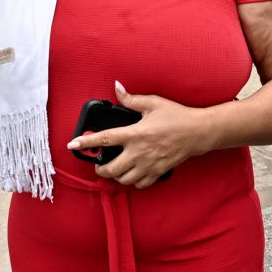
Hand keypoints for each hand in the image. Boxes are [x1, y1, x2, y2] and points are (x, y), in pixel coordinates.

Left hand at [65, 81, 208, 188]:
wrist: (198, 132)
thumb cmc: (176, 116)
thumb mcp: (153, 103)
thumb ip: (131, 99)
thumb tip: (117, 87)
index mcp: (135, 134)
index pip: (105, 139)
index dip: (86, 142)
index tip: (73, 144)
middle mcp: (139, 153)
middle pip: (111, 169)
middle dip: (100, 168)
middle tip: (98, 163)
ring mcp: (148, 165)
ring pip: (124, 179)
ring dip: (116, 176)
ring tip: (114, 169)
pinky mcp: (158, 172)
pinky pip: (140, 184)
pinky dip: (133, 181)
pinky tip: (132, 173)